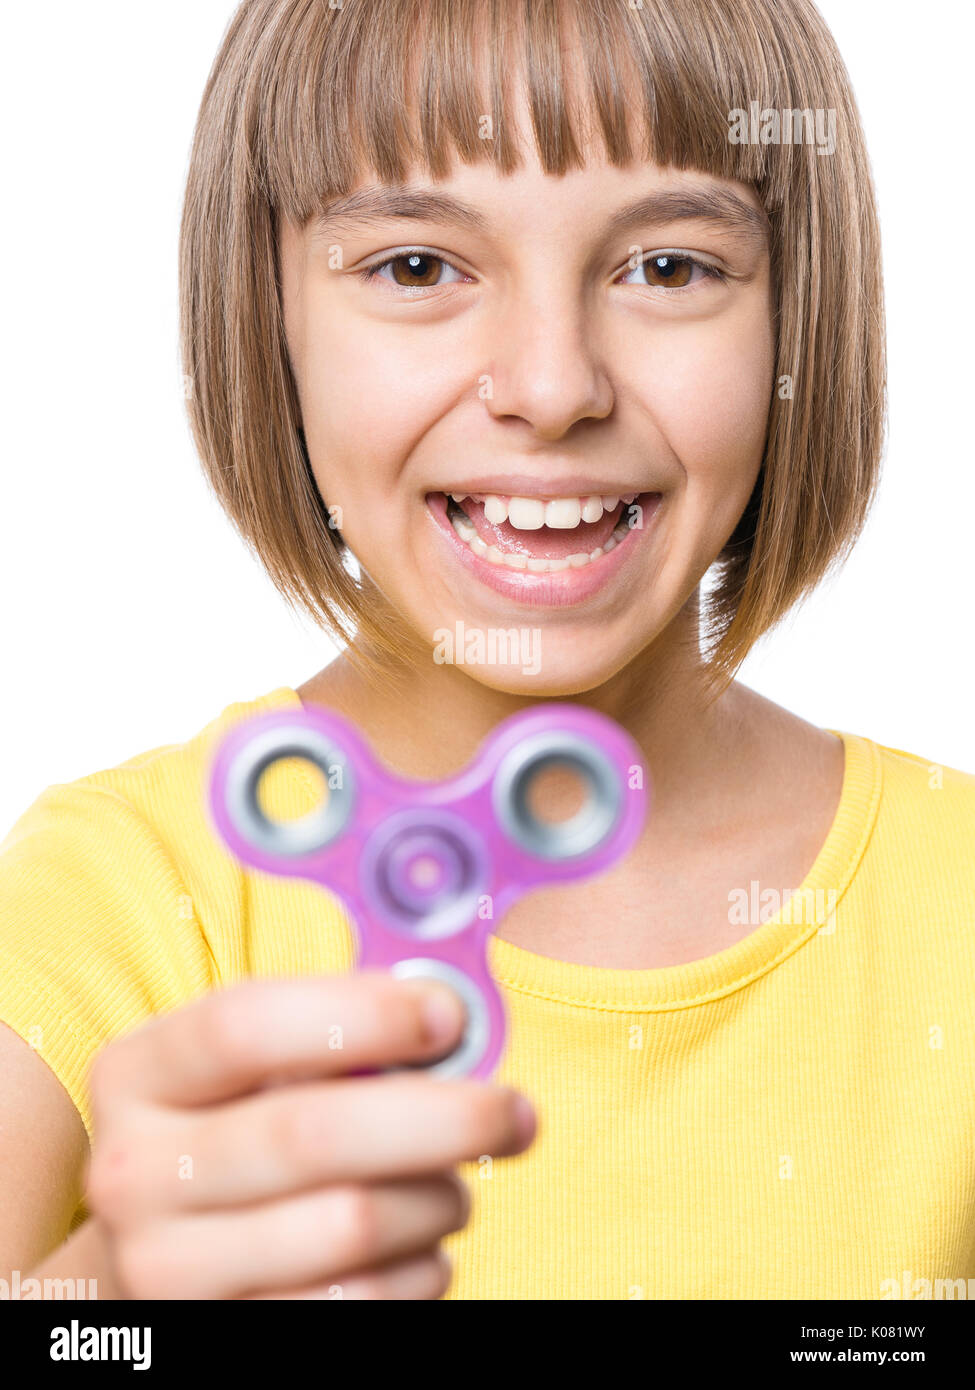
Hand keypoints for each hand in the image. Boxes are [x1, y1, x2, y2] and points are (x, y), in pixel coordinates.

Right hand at [84, 970, 535, 1298]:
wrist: (166, 1257)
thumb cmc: (240, 1133)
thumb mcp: (250, 1071)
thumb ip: (332, 1034)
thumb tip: (455, 1020)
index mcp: (136, 1075)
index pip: (245, 1025)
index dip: (363, 1013)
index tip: (453, 1015)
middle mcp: (133, 1173)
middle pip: (312, 1133)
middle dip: (442, 1117)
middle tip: (515, 1111)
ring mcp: (166, 1270)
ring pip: (350, 1226)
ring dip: (437, 1200)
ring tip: (454, 1184)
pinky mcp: (220, 1338)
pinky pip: (357, 1306)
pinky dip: (420, 1271)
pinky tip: (424, 1246)